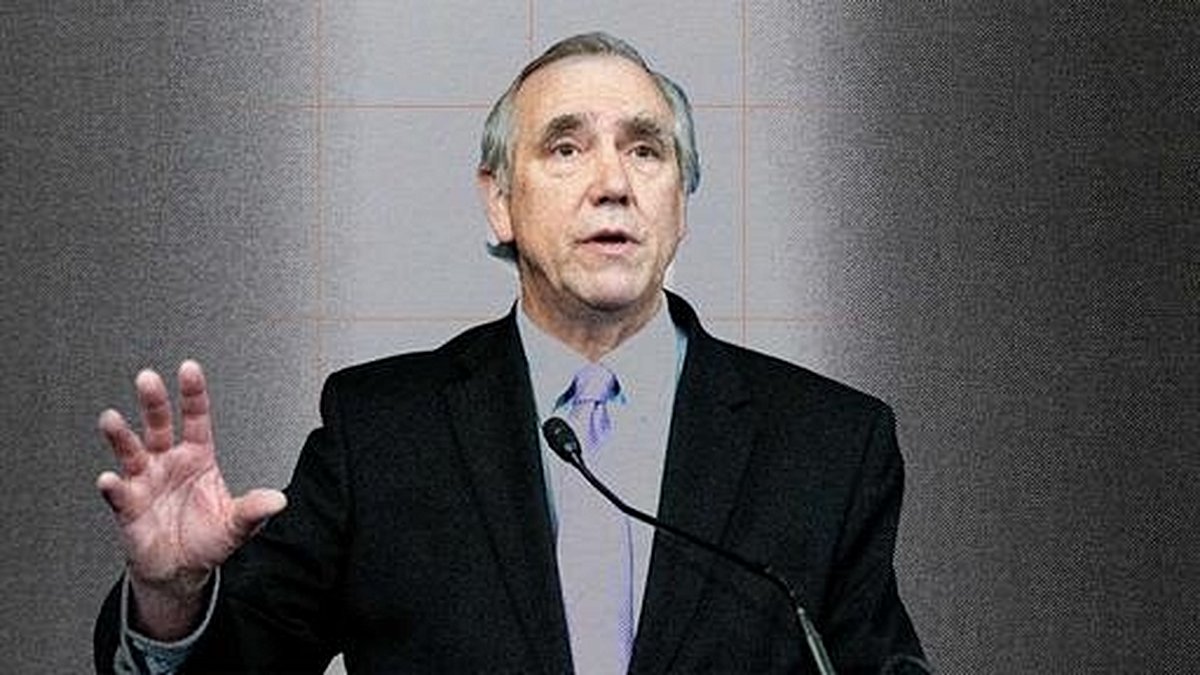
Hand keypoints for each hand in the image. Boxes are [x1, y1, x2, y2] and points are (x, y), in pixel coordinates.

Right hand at [97, 360, 285, 637]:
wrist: (181, 570)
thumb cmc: (207, 539)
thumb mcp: (237, 525)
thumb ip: (254, 510)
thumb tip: (278, 500)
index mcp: (197, 457)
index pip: (195, 419)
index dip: (192, 395)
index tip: (189, 368)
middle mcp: (168, 462)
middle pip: (158, 425)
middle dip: (153, 402)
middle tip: (147, 379)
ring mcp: (145, 482)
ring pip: (130, 452)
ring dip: (120, 436)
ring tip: (111, 419)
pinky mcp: (128, 508)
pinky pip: (119, 494)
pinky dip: (113, 486)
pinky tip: (109, 479)